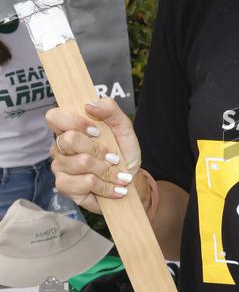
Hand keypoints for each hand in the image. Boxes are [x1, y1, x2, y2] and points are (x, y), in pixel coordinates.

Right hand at [45, 99, 141, 213]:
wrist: (130, 181)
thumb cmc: (123, 153)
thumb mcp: (123, 128)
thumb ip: (110, 110)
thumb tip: (89, 104)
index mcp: (70, 128)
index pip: (54, 116)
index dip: (75, 122)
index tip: (96, 131)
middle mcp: (60, 146)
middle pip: (70, 140)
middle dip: (99, 150)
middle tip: (114, 158)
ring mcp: (60, 167)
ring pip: (81, 163)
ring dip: (107, 170)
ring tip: (118, 175)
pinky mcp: (64, 186)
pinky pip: (84, 183)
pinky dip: (105, 186)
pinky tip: (113, 188)